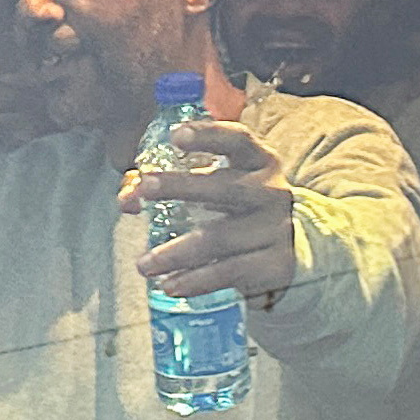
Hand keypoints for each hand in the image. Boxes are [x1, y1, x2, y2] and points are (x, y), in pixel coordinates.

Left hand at [125, 121, 297, 301]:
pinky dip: (197, 280)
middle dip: (181, 186)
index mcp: (257, 162)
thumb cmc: (238, 206)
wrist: (291, 247)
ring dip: (176, 252)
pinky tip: (171, 284)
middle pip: (224, 188)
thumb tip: (127, 198)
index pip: (237, 140)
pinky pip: (229, 272)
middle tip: (143, 188)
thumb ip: (169, 186)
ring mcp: (275, 229)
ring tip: (144, 265)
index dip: (208, 135)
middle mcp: (270, 191)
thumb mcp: (214, 187)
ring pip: (219, 238)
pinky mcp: (274, 263)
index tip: (176, 136)